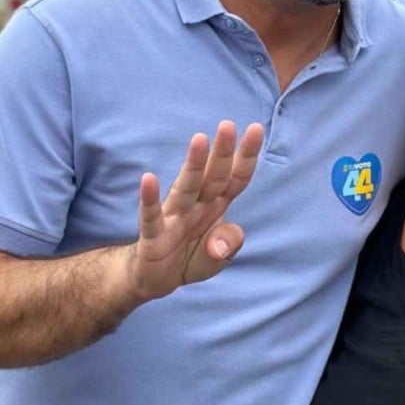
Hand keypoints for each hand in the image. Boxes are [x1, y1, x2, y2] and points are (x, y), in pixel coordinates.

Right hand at [128, 120, 263, 301]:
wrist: (157, 279)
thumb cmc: (191, 257)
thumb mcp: (218, 258)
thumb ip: (228, 244)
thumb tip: (221, 244)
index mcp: (216, 205)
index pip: (235, 177)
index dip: (246, 155)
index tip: (256, 128)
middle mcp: (196, 205)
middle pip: (213, 176)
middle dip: (222, 151)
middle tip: (228, 124)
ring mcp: (174, 218)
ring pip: (186, 187)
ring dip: (194, 165)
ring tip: (199, 140)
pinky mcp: (153, 236)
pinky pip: (152, 216)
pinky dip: (150, 198)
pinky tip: (148, 179)